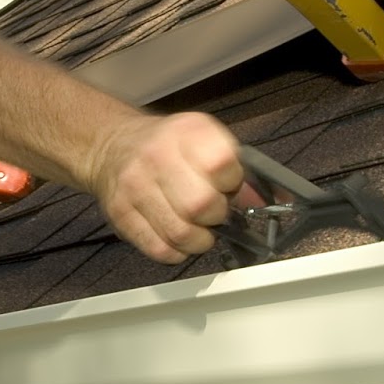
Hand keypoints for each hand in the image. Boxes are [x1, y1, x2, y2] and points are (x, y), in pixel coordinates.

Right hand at [89, 112, 257, 263]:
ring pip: (181, 234)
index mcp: (187, 132)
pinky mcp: (120, 213)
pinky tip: (177, 237)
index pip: (221, 165)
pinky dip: (177, 251)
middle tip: (213, 212)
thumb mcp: (204, 141)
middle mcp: (157, 155)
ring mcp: (135, 185)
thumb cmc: (167, 147)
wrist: (113, 145)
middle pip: (201, 205)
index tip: (228, 186)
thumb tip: (271, 199)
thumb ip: (237, 169)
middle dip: (216, 216)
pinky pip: (160, 249)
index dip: (232, 184)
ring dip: (199, 240)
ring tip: (197, 227)